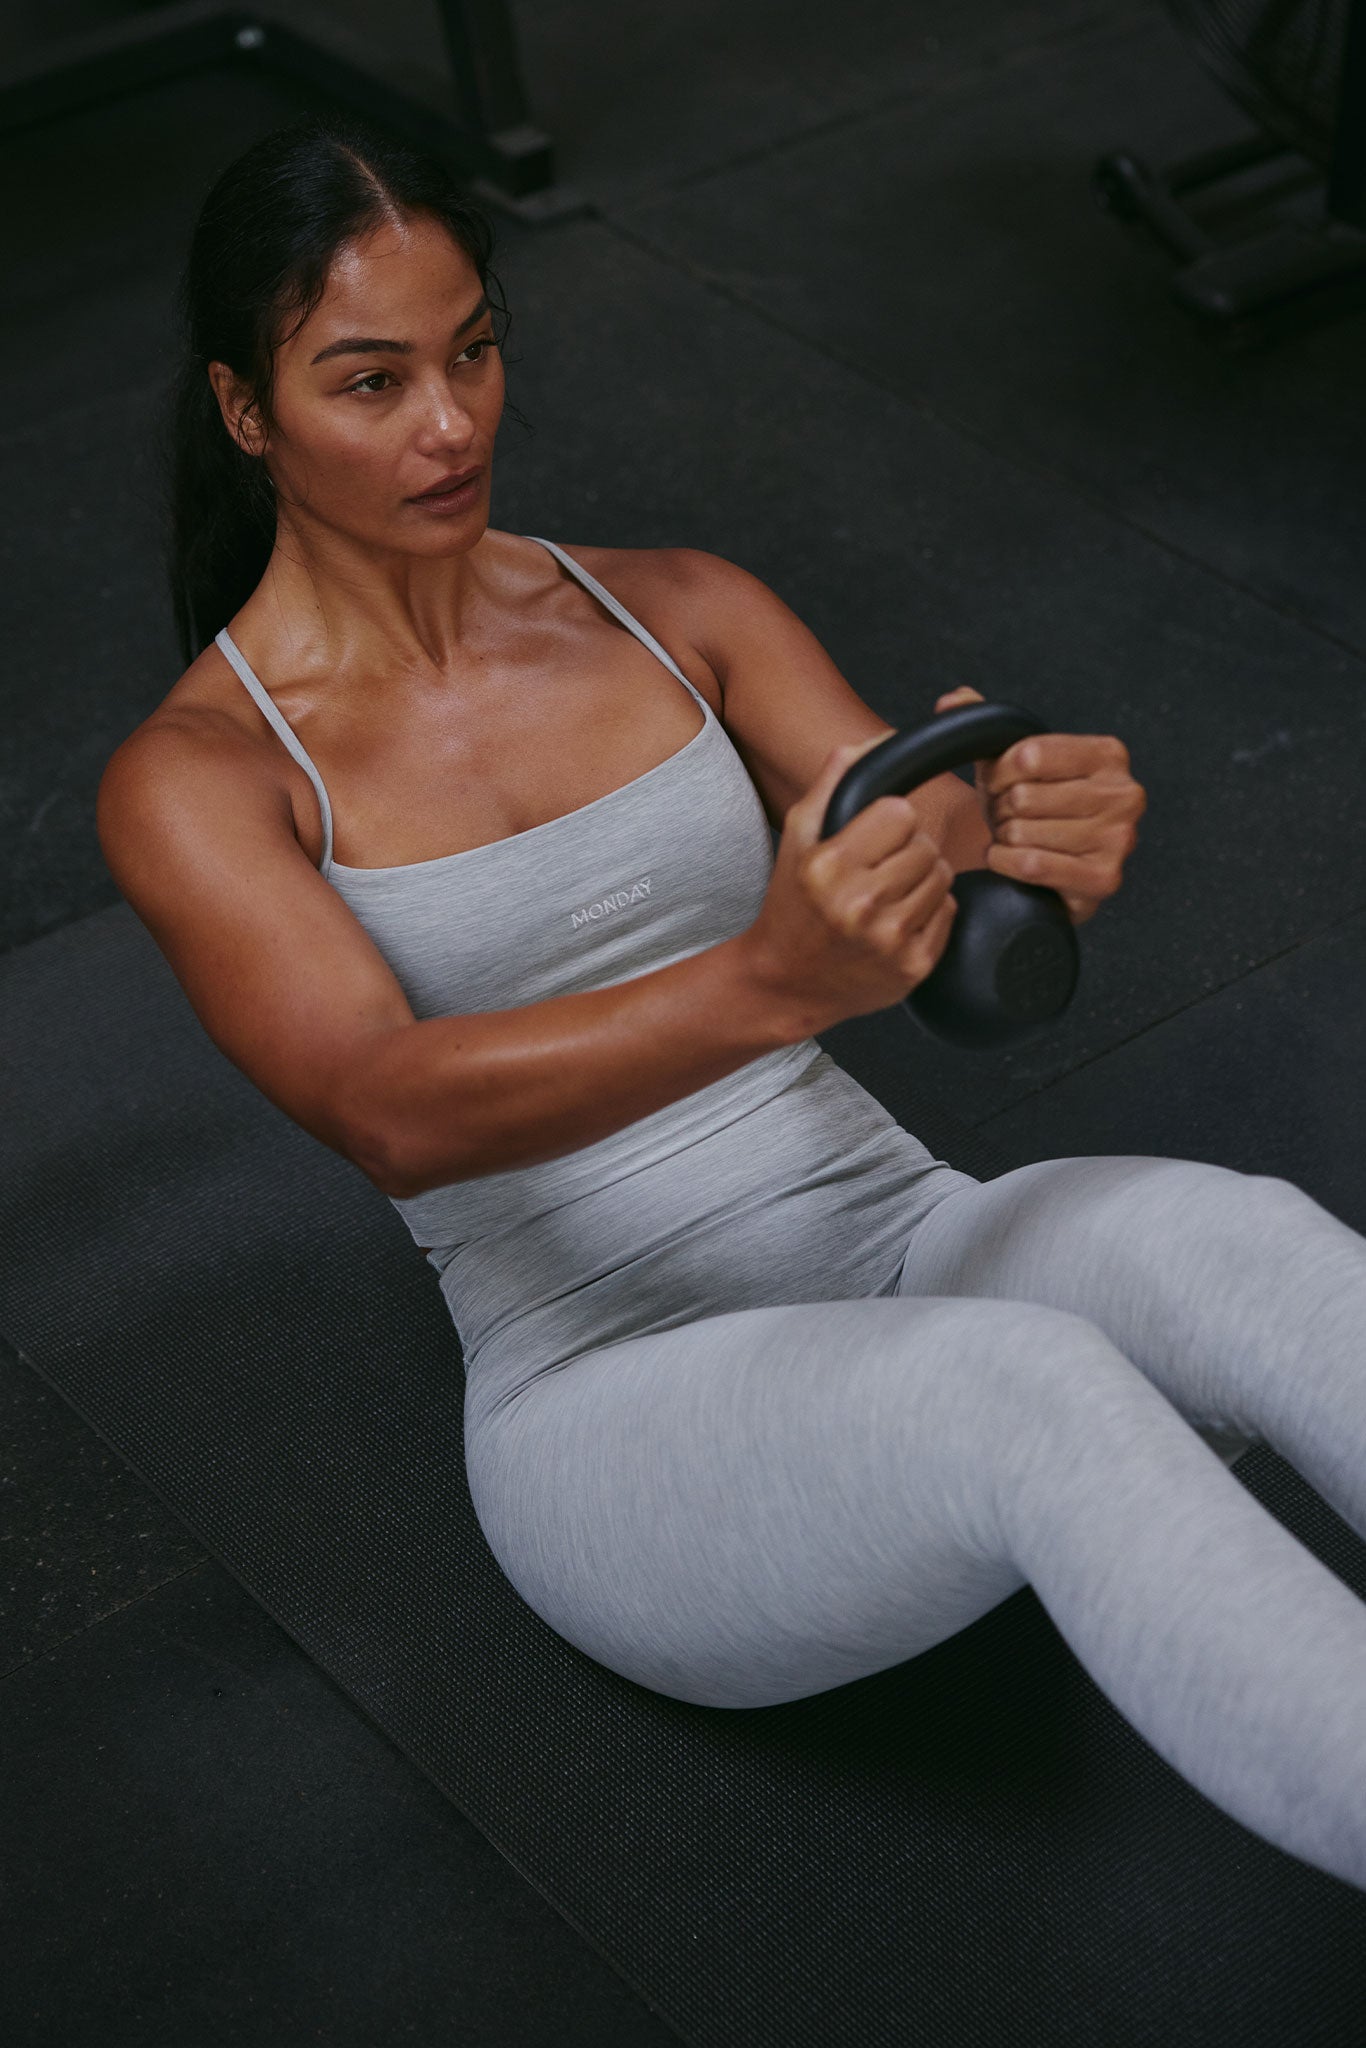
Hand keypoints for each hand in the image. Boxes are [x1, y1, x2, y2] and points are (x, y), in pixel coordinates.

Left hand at [933, 686, 1145, 925]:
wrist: (1059, 870)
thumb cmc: (1038, 809)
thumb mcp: (1014, 762)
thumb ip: (986, 724)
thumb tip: (951, 700)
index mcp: (1108, 754)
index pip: (1029, 754)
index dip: (999, 772)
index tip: (1000, 782)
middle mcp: (1124, 793)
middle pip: (1024, 797)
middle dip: (1002, 810)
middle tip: (1009, 816)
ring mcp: (1119, 838)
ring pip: (1024, 833)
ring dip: (1005, 838)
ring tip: (1016, 837)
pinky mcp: (1104, 878)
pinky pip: (1031, 865)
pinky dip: (1006, 863)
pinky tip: (1012, 859)